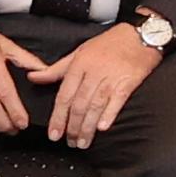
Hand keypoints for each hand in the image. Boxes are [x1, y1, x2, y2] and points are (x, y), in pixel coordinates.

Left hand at [37, 24, 160, 147]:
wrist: (141, 34)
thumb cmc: (110, 43)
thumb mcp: (79, 52)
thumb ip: (56, 69)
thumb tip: (33, 77)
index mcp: (79, 65)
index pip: (64, 96)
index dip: (58, 118)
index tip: (54, 134)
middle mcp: (93, 72)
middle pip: (79, 105)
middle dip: (73, 127)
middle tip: (70, 142)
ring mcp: (111, 77)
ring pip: (95, 106)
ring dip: (88, 127)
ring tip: (83, 142)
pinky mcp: (129, 82)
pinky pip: (117, 101)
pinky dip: (109, 115)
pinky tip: (103, 128)